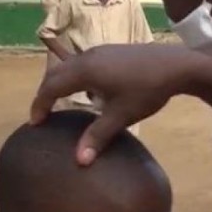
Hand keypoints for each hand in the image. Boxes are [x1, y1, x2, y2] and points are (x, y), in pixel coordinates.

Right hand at [31, 44, 210, 164]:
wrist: (176, 64)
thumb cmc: (147, 90)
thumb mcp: (122, 115)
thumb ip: (98, 136)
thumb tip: (79, 161)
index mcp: (84, 71)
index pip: (51, 87)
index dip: (40, 105)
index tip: (35, 122)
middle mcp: (87, 57)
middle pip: (55, 73)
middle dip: (45, 93)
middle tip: (42, 114)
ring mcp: (99, 51)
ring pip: (69, 66)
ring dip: (60, 83)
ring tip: (60, 102)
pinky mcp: (111, 51)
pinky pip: (82, 63)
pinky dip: (74, 77)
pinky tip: (88, 92)